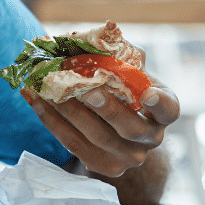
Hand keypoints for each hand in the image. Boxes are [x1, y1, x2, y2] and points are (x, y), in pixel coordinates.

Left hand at [21, 75, 178, 178]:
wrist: (120, 136)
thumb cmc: (124, 95)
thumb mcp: (130, 77)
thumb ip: (119, 60)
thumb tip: (88, 38)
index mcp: (162, 112)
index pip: (169, 109)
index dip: (160, 102)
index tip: (148, 94)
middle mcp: (150, 138)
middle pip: (128, 126)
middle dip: (105, 107)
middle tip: (85, 90)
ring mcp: (128, 158)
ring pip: (95, 136)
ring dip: (67, 110)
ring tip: (46, 89)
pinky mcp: (102, 166)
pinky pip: (73, 144)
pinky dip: (51, 121)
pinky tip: (36, 102)